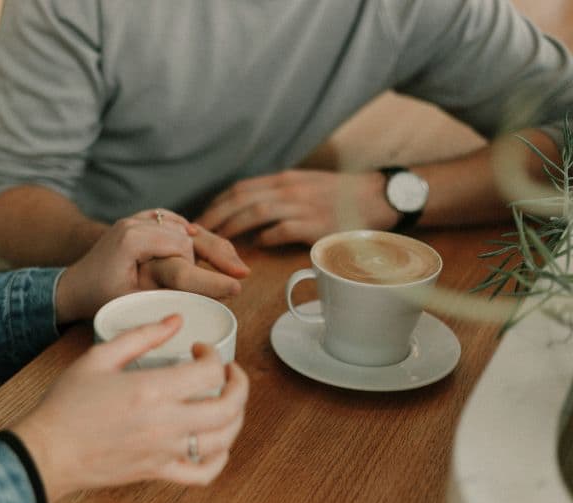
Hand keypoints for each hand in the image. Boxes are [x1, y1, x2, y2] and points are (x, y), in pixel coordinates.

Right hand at [11, 316, 249, 502]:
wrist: (47, 451)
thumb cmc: (67, 404)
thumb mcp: (99, 357)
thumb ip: (141, 335)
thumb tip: (175, 320)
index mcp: (152, 390)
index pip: (210, 371)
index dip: (213, 354)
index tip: (200, 349)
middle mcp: (165, 423)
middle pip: (229, 407)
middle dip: (239, 384)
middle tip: (229, 372)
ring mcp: (165, 452)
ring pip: (224, 439)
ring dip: (236, 417)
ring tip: (227, 401)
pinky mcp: (158, 473)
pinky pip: (203, 474)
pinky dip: (220, 459)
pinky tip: (216, 443)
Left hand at [56, 210, 248, 322]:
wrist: (74, 285)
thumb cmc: (99, 297)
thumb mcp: (132, 300)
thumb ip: (165, 292)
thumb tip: (203, 297)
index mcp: (133, 238)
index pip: (182, 247)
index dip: (206, 269)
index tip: (231, 285)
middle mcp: (136, 222)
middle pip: (188, 233)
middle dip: (217, 252)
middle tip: (242, 273)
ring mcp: (137, 219)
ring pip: (184, 227)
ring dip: (209, 244)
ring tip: (234, 263)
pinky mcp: (141, 222)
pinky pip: (173, 224)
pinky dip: (192, 233)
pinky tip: (211, 244)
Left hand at [197, 170, 397, 246]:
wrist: (380, 197)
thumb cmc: (341, 196)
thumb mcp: (306, 187)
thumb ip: (279, 197)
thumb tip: (250, 216)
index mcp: (284, 180)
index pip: (240, 188)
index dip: (216, 204)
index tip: (200, 219)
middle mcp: (289, 189)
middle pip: (241, 198)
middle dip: (215, 216)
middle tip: (197, 234)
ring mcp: (303, 205)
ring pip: (256, 211)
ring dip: (232, 227)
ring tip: (217, 243)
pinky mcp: (317, 224)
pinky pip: (283, 229)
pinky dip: (266, 237)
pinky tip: (256, 247)